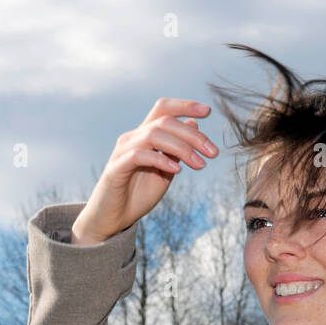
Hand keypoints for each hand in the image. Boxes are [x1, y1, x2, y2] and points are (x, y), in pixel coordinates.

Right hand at [71, 98, 217, 244]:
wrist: (112, 219)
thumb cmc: (137, 196)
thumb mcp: (165, 172)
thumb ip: (177, 151)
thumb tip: (193, 124)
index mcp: (144, 136)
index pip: (163, 110)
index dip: (184, 106)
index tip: (208, 111)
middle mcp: (132, 138)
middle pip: (165, 121)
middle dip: (193, 135)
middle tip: (213, 152)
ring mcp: (122, 151)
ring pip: (154, 135)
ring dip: (181, 147)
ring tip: (199, 164)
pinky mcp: (115, 168)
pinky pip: (139, 155)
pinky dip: (160, 159)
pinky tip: (176, 170)